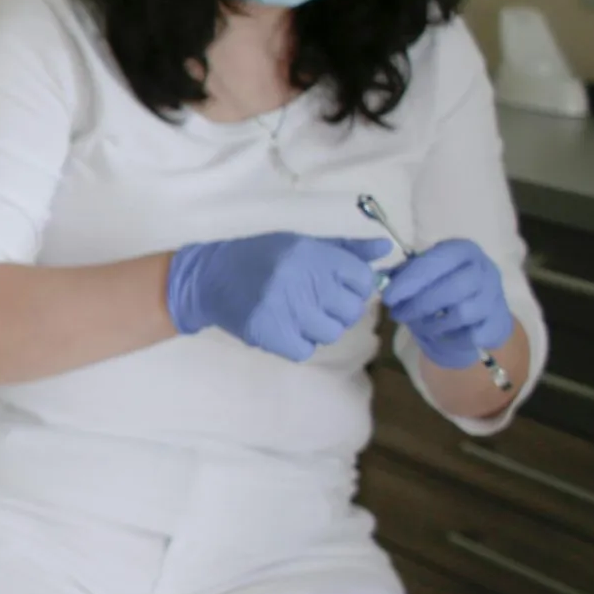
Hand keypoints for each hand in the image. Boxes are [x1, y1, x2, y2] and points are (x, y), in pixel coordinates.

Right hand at [166, 232, 391, 361]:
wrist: (208, 278)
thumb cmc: (259, 257)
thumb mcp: (300, 243)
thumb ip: (344, 248)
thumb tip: (385, 249)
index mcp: (310, 253)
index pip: (362, 279)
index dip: (356, 286)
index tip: (339, 287)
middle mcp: (300, 279)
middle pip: (350, 310)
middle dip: (338, 310)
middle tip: (315, 303)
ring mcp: (285, 309)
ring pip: (330, 332)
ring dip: (317, 328)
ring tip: (296, 314)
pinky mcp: (270, 333)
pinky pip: (305, 349)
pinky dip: (297, 343)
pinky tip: (283, 327)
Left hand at [381, 239, 514, 370]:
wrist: (478, 314)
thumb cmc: (443, 286)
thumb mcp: (424, 274)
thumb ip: (403, 274)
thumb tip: (380, 279)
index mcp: (463, 251)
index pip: (438, 261)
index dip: (411, 279)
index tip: (388, 297)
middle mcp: (485, 269)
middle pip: (453, 288)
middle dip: (419, 304)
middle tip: (397, 314)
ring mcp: (495, 296)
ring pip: (463, 313)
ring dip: (433, 323)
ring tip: (416, 324)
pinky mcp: (499, 322)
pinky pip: (472, 335)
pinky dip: (450, 338)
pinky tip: (439, 335)